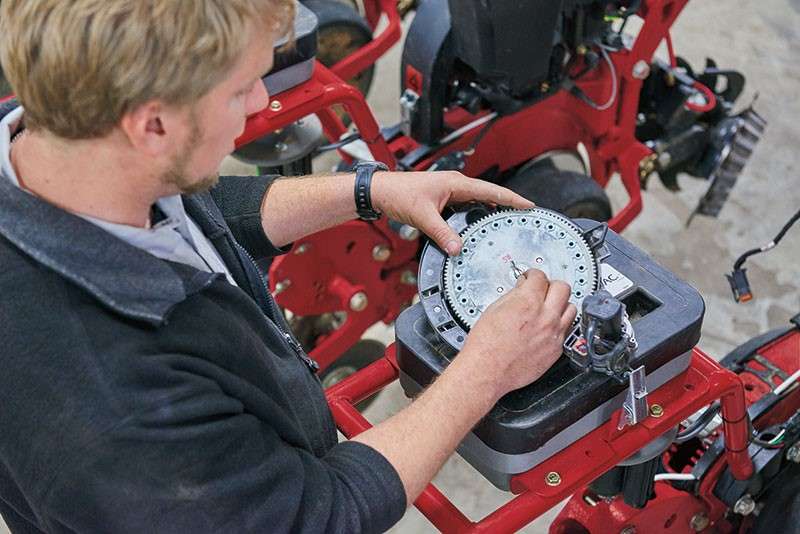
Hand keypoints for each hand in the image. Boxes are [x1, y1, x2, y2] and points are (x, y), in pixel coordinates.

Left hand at [370, 170, 532, 255]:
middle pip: (488, 194)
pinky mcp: (443, 198)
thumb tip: (457, 248)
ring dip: (491, 208)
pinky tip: (479, 222)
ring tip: (507, 219)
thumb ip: (441, 233)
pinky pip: (466, 205)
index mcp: (455, 183)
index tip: (528, 204)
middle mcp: (455, 184)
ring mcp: (450, 190)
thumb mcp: (423, 216)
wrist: (381, 191)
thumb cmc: (398, 194)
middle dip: (506, 203)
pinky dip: (476, 212)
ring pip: (477, 200)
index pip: (490, 191)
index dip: (511, 198)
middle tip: (523, 214)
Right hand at [459, 269, 576, 398]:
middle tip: (542, 290)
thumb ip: (514, 296)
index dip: (533, 275)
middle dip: (551, 285)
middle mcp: (545, 316)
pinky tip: (546, 327)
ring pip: (571, 308)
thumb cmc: (486, 345)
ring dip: (560, 305)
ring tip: (548, 308)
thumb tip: (522, 289)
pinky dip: (558, 325)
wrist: (487, 371)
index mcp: (528, 302)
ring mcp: (554, 333)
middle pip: (563, 288)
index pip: (540, 276)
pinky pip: (566, 330)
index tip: (530, 278)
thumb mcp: (494, 309)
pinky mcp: (557, 349)